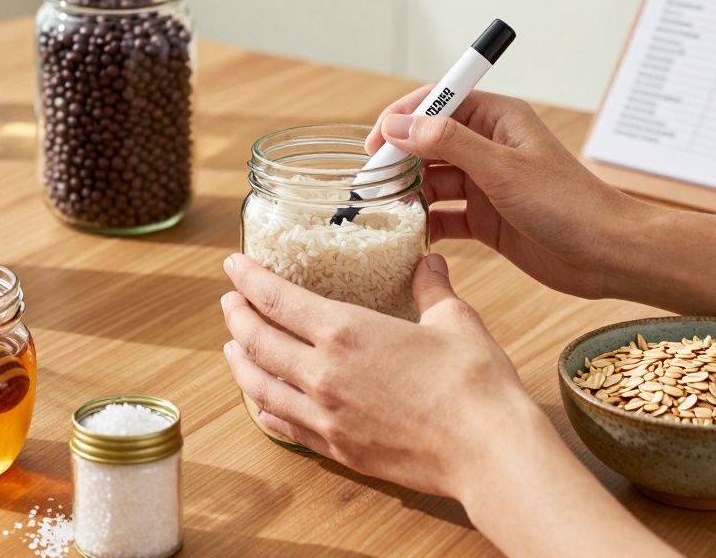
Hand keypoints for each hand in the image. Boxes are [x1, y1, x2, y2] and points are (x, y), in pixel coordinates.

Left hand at [220, 252, 533, 498]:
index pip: (277, 298)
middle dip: (236, 315)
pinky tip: (261, 404)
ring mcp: (326, 416)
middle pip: (257, 341)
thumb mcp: (454, 321)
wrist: (486, 450)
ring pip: (260, 387)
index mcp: (346, 331)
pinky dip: (264, 410)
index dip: (249, 278)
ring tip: (231, 347)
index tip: (233, 265)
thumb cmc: (473, 383)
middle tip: (229, 301)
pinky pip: (285, 427)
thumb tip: (428, 264)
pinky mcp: (337, 448)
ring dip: (239, 363)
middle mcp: (323, 374)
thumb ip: (431, 289)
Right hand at [366, 87, 651, 298]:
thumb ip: (449, 144)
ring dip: (408, 194)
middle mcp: (489, 147)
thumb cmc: (569, 204)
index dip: (402, 117)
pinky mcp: (487, 219)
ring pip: (432, 181)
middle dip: (398, 160)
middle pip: (428, 144)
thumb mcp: (503, 169)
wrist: (607, 254)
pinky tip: (409, 235)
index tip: (376, 141)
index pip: (438, 103)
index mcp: (497, 119)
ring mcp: (486, 184)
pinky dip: (425, 223)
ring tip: (384, 213)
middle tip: (369, 185)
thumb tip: (400, 125)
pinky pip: (444, 215)